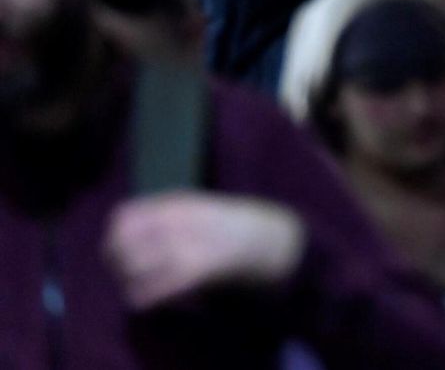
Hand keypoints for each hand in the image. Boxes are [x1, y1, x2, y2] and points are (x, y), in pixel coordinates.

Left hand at [105, 193, 306, 309]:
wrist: (273, 239)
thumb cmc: (232, 224)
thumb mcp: (198, 207)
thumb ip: (164, 213)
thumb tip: (123, 229)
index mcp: (177, 203)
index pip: (123, 216)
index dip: (114, 235)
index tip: (116, 248)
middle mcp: (178, 221)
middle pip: (123, 243)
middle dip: (118, 262)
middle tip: (125, 272)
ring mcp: (188, 244)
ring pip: (134, 267)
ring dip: (130, 280)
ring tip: (137, 286)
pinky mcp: (198, 269)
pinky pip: (156, 288)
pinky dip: (145, 296)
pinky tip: (148, 299)